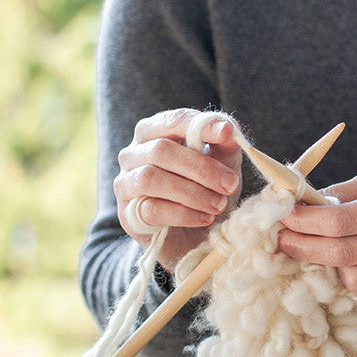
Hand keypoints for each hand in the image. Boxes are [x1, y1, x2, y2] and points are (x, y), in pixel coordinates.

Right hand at [114, 108, 242, 270]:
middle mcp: (133, 154)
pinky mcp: (127, 214)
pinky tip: (205, 218)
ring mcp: (125, 183)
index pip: (172, 120)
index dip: (199, 125)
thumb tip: (227, 129)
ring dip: (192, 192)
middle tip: (230, 184)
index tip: (227, 133)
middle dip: (201, 167)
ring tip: (219, 205)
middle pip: (161, 150)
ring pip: (151, 178)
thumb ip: (225, 144)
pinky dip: (183, 214)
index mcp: (155, 132)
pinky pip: (151, 209)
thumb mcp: (223, 164)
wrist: (194, 236)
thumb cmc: (206, 190)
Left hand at [276, 173, 356, 298]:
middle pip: (341, 253)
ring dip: (323, 266)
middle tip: (281, 239)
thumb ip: (345, 192)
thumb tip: (302, 203)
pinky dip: (348, 275)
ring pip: (353, 279)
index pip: (341, 219)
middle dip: (302, 247)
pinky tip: (341, 262)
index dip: (305, 221)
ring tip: (310, 251)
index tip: (283, 217)